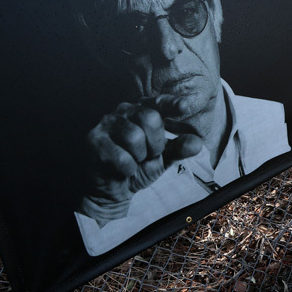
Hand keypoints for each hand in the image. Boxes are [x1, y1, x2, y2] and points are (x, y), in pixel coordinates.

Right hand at [78, 99, 201, 225]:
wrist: (114, 190)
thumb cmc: (139, 166)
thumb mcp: (164, 157)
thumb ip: (180, 148)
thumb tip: (197, 143)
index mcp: (143, 110)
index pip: (160, 102)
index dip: (172, 103)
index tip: (185, 107)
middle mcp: (124, 111)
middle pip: (149, 118)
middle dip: (156, 143)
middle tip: (149, 155)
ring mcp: (107, 124)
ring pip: (134, 137)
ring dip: (140, 157)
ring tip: (134, 161)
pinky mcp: (94, 140)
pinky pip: (121, 156)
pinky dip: (127, 169)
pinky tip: (122, 170)